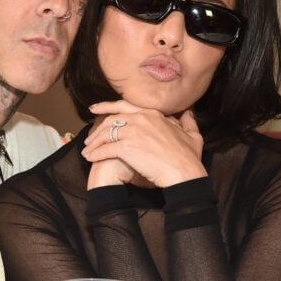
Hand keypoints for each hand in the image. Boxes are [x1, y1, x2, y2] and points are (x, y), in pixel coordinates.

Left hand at [82, 101, 207, 188]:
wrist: (184, 174)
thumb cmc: (189, 158)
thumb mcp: (193, 136)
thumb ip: (188, 122)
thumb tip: (188, 112)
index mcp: (153, 113)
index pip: (124, 106)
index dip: (106, 107)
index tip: (95, 109)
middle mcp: (141, 118)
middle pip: (111, 120)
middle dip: (97, 129)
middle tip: (88, 137)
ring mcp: (133, 131)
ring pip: (106, 134)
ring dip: (94, 142)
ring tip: (87, 150)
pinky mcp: (126, 147)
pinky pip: (105, 149)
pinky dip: (96, 154)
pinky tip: (91, 159)